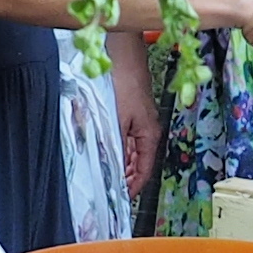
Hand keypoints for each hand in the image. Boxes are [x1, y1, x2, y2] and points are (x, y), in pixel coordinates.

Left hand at [113, 44, 161, 201]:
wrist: (121, 52)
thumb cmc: (123, 81)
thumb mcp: (117, 120)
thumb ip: (116, 147)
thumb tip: (115, 172)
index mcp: (149, 134)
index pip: (145, 170)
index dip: (133, 187)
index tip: (120, 199)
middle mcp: (146, 129)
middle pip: (138, 162)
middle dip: (125, 177)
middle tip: (108, 190)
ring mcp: (137, 120)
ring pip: (129, 150)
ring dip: (119, 162)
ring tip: (104, 174)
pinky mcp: (127, 111)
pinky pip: (123, 137)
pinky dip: (115, 147)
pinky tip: (103, 151)